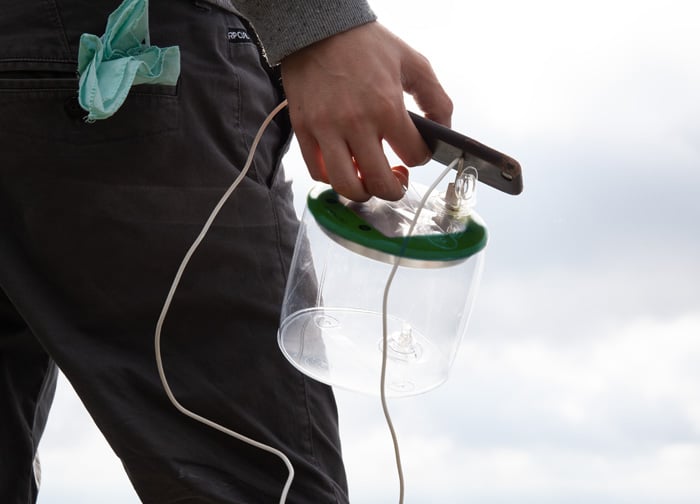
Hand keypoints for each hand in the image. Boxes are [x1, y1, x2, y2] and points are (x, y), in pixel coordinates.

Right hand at [281, 22, 451, 201]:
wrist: (318, 28)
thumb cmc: (365, 44)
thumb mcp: (413, 62)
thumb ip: (436, 99)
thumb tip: (443, 131)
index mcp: (387, 106)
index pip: (414, 156)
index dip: (420, 158)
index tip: (414, 152)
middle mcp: (356, 123)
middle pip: (380, 183)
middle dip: (394, 189)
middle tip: (396, 180)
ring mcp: (326, 129)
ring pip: (346, 186)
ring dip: (363, 193)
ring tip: (368, 181)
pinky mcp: (304, 130)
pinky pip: (318, 172)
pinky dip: (333, 178)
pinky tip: (344, 165)